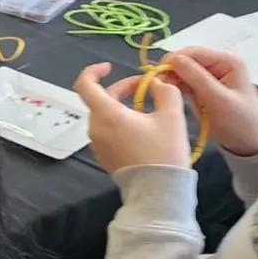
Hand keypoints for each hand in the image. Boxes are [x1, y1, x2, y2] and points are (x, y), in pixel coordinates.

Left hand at [72, 62, 193, 173]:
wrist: (158, 192)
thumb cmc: (163, 151)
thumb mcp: (172, 117)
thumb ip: (165, 91)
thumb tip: (156, 83)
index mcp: (106, 114)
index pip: (85, 84)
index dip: (94, 71)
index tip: (109, 67)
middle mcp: (95, 128)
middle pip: (100, 99)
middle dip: (122, 89)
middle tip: (148, 88)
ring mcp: (97, 144)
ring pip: (105, 115)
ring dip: (122, 106)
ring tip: (149, 109)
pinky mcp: (103, 156)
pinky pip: (107, 131)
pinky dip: (120, 122)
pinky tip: (142, 128)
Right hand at [164, 49, 257, 156]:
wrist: (250, 143)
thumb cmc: (240, 122)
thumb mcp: (219, 100)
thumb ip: (197, 78)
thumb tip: (172, 59)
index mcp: (228, 61)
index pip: (194, 52)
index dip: (174, 59)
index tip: (158, 74)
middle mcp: (218, 63)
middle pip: (186, 58)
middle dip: (172, 69)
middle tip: (159, 84)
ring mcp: (210, 74)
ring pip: (182, 69)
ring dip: (172, 78)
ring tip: (164, 90)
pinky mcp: (202, 86)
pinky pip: (183, 80)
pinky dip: (175, 85)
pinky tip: (170, 93)